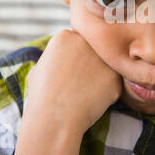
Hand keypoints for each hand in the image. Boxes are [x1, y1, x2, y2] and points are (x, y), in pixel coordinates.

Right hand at [15, 29, 121, 154]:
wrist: (54, 119)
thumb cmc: (41, 97)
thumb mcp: (39, 68)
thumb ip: (56, 56)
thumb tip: (64, 57)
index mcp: (65, 35)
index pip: (78, 41)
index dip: (75, 58)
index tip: (70, 72)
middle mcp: (86, 41)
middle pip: (94, 49)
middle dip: (91, 62)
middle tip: (81, 81)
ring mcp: (102, 57)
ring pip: (106, 64)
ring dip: (101, 75)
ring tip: (85, 92)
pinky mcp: (115, 74)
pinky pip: (113, 81)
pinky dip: (107, 91)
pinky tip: (93, 100)